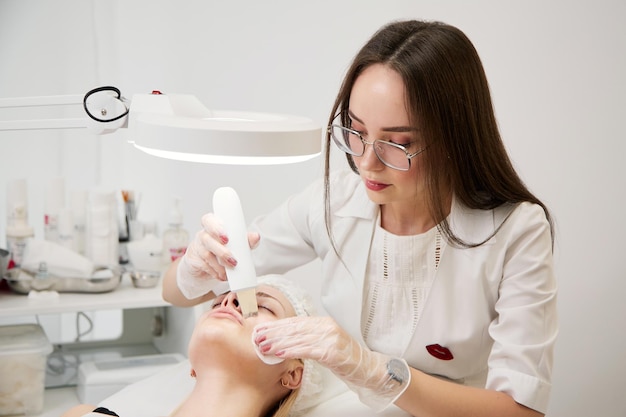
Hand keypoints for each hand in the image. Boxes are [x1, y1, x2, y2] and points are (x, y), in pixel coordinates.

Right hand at [176, 213, 259, 298]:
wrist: (206, 265)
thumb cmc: (223, 248)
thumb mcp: (235, 243)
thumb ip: (246, 240)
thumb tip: (256, 236)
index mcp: (212, 225)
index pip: (208, 220)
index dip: (215, 228)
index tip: (226, 238)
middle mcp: (203, 235)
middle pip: (207, 239)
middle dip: (221, 251)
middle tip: (233, 261)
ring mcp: (197, 248)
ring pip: (206, 254)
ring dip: (220, 265)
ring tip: (231, 270)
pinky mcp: (194, 261)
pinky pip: (204, 266)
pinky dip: (215, 272)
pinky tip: (222, 275)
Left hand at [253, 316, 409, 410]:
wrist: (368, 368)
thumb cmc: (346, 359)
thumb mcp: (325, 344)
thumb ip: (309, 339)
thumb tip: (285, 340)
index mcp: (323, 323)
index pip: (295, 322)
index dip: (277, 325)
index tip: (262, 328)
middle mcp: (326, 327)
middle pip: (294, 328)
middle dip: (273, 333)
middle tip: (257, 337)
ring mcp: (330, 337)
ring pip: (298, 338)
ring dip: (278, 342)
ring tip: (263, 346)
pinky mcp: (331, 351)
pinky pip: (307, 350)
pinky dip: (291, 350)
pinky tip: (280, 353)